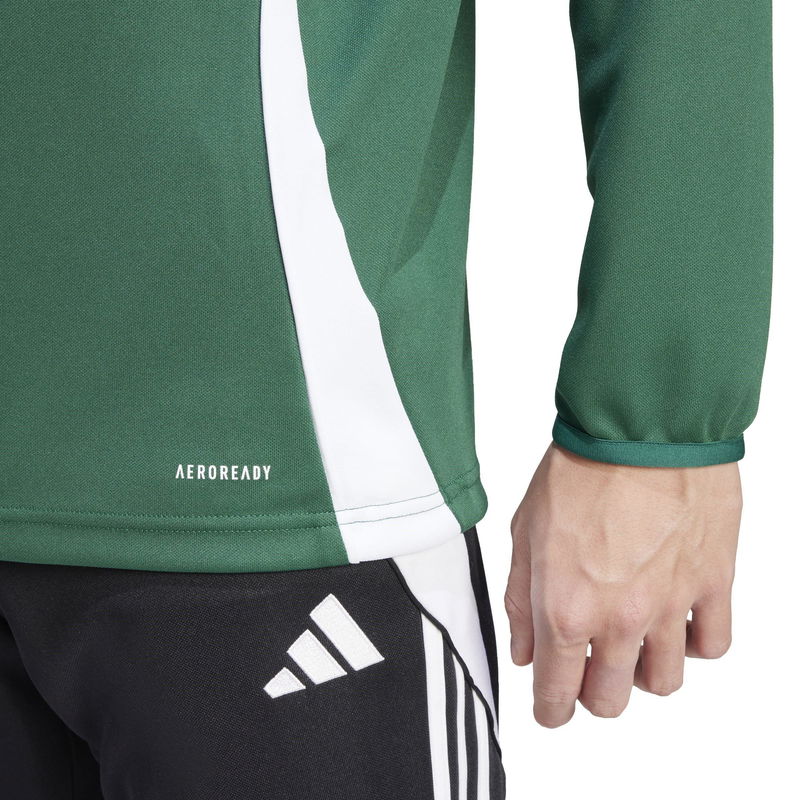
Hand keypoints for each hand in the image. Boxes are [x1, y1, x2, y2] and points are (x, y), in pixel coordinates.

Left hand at [504, 443, 741, 726]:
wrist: (640, 427)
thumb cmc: (579, 469)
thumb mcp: (525, 532)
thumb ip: (522, 600)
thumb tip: (527, 650)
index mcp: (565, 608)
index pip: (557, 693)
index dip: (551, 711)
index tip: (551, 709)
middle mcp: (619, 619)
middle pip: (611, 700)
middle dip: (593, 694)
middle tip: (587, 669)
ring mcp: (671, 606)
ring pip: (663, 684)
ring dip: (642, 672)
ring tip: (631, 639)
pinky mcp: (713, 583)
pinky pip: (712, 645)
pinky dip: (692, 644)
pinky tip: (675, 620)